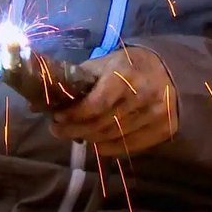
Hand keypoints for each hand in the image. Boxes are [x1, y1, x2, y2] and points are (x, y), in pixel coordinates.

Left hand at [50, 47, 177, 156]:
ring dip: (88, 139)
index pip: (96, 105)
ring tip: (74, 134)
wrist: (170, 72)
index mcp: (125, 75)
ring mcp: (154, 116)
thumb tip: (41, 98)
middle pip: (101, 125)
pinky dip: (106, 148)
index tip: (56, 117)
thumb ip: (78, 79)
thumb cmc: (130, 66)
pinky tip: (95, 141)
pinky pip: (126, 148)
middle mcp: (142, 97)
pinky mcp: (162, 131)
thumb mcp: (105, 63)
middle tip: (57, 130)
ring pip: (111, 138)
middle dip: (74, 130)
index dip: (73, 115)